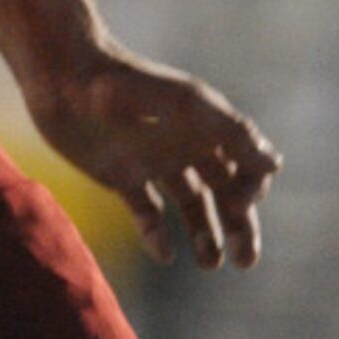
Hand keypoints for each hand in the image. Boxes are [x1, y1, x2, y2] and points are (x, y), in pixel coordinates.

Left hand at [22, 42, 281, 269]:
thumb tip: (274, 166)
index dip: (251, 188)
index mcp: (203, 126)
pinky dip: (157, 234)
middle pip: (223, 192)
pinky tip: (164, 252)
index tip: (238, 202)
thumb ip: (231, 132)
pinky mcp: (118, 173)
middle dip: (239, 226)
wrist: (64, 75)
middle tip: (245, 261)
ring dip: (205, 234)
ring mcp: (150, 160)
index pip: (246, 165)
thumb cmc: (127, 84)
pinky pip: (146, 211)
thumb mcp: (185, 106)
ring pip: (190, 204)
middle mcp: (181, 143)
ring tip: (211, 263)